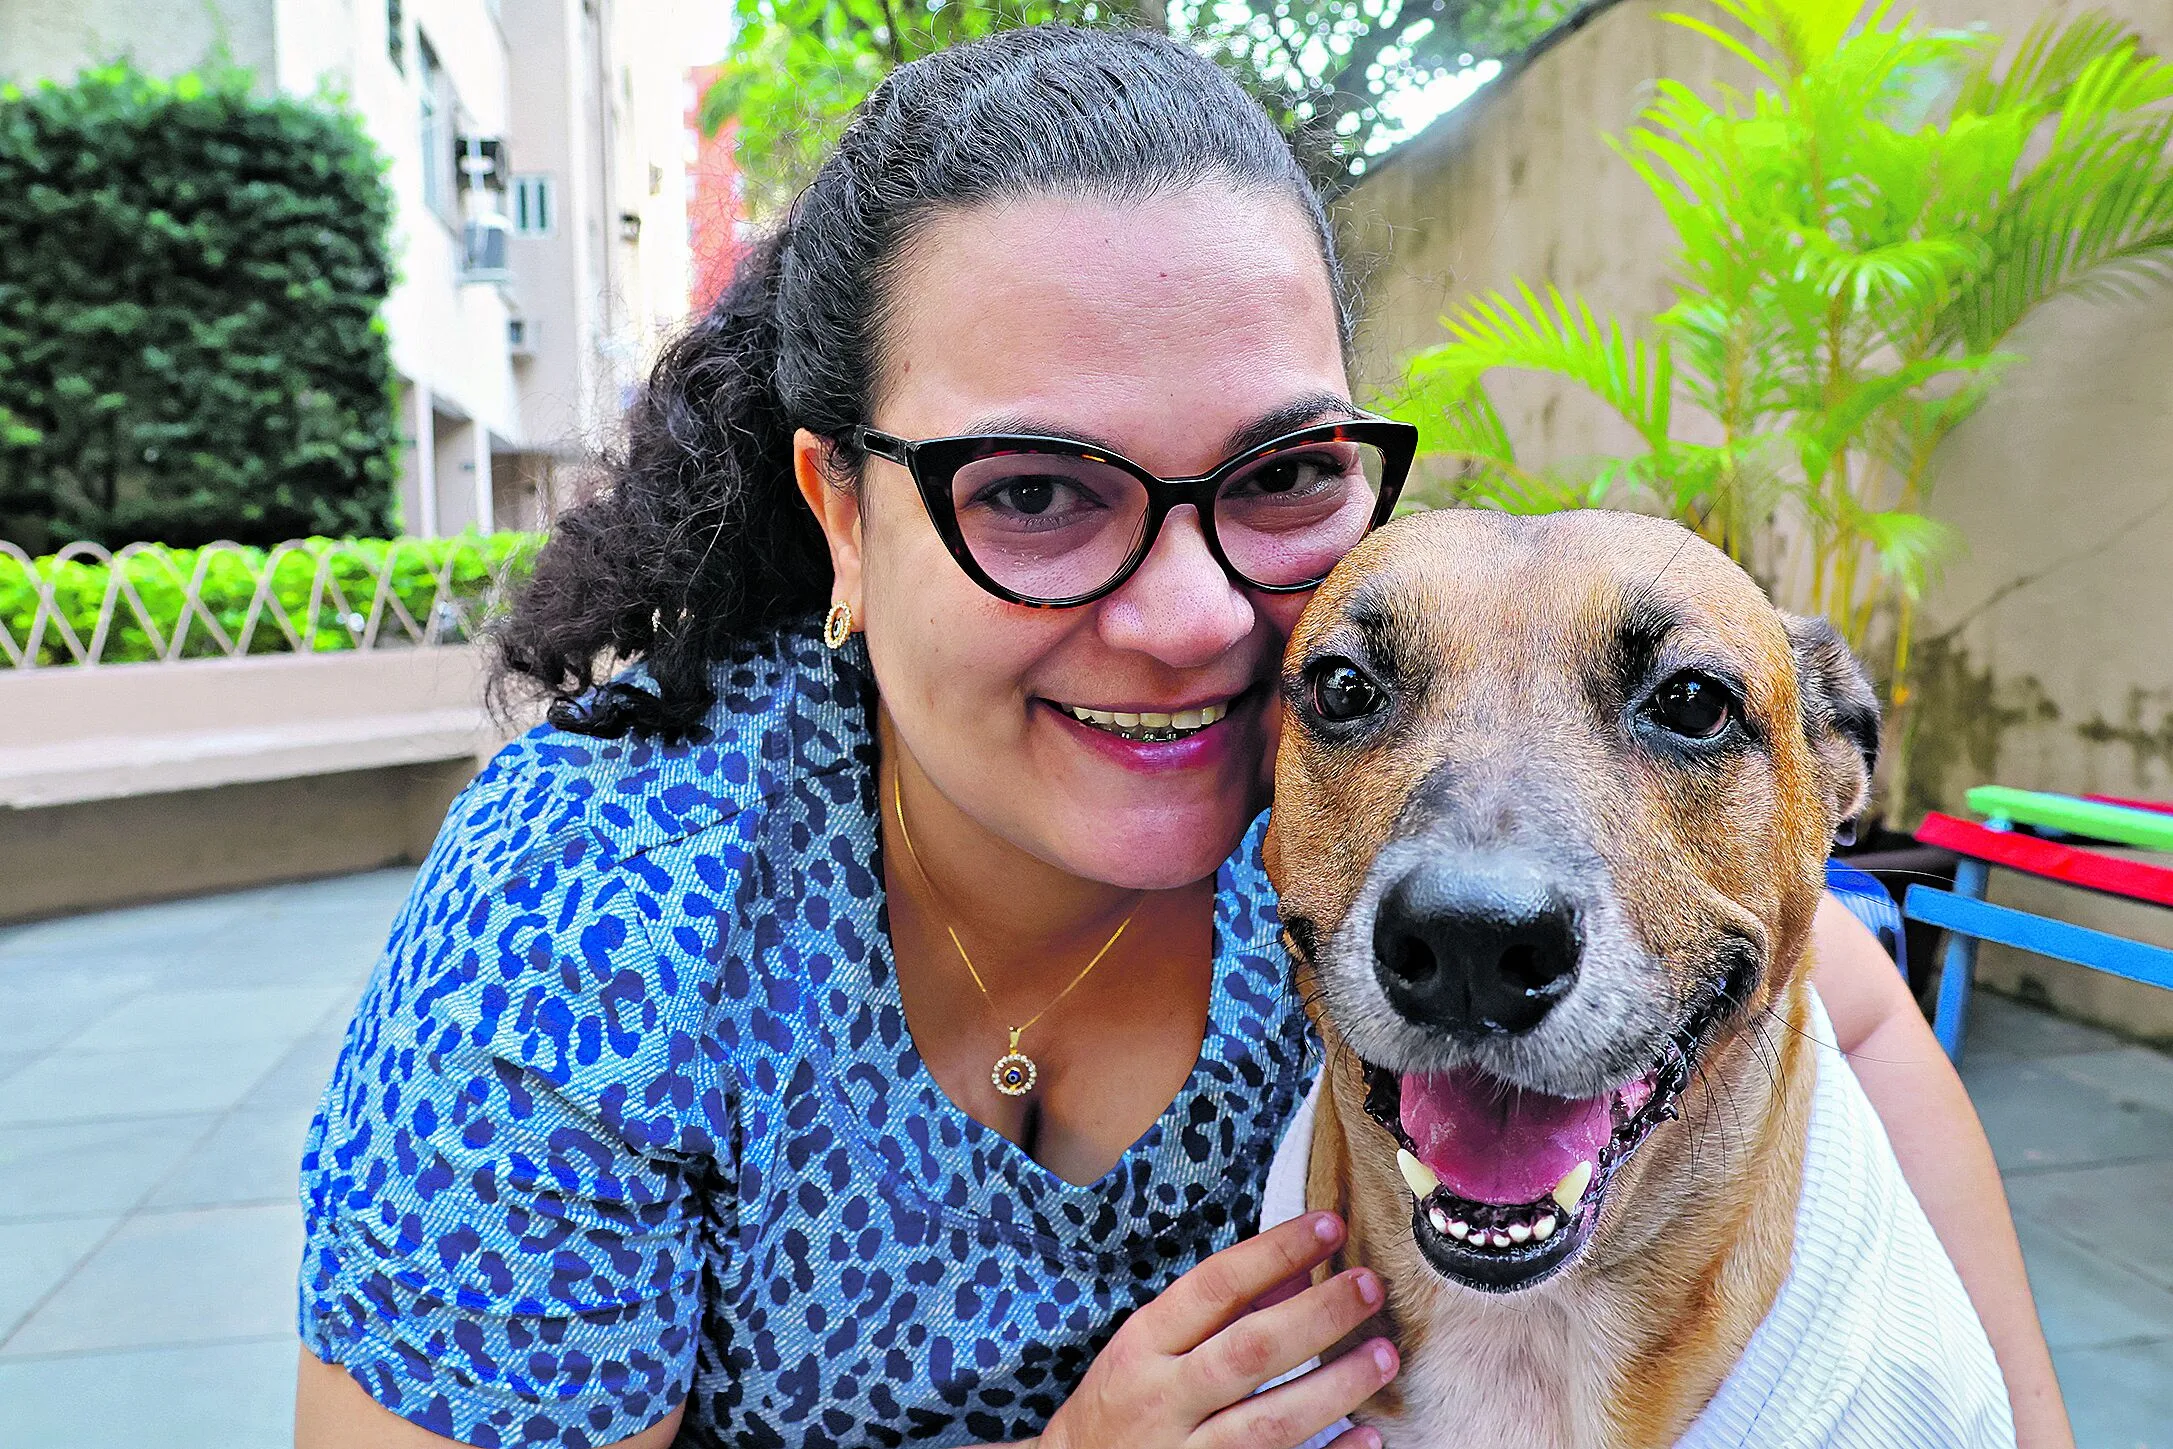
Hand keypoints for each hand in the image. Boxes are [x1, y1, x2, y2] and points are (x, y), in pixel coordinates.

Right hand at [1038, 1211, 1396, 1448]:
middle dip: (1317, 1316)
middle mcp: (1164, 1399)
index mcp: (1144, 1345)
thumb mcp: (1150, 1345)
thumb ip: (1220, 1310)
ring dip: (1335, 1388)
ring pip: (1270, 1423)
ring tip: (1385, 1355)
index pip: (1215, 1286)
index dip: (1275, 1251)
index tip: (1329, 1225)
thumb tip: (1296, 1272)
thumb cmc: (1122, 1402)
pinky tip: (1368, 1436)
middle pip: (1249, 1352)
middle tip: (1370, 1286)